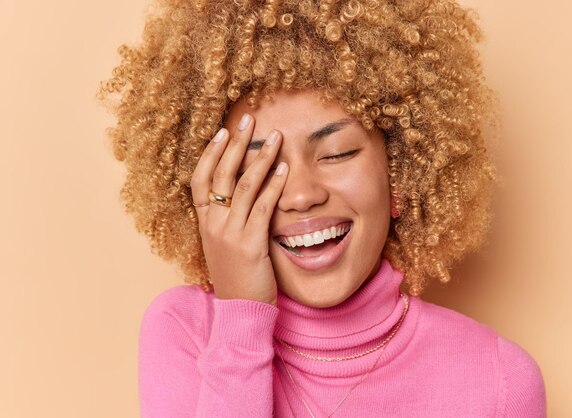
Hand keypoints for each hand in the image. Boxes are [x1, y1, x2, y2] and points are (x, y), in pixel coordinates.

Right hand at [190, 113, 287, 305]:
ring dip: (260, 157)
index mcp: (205, 224)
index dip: (210, 153)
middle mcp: (212, 225)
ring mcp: (229, 233)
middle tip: (248, 119)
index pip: (199, 179)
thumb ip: (230, 220)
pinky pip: (263, 206)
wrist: (240, 311)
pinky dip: (274, 185)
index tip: (222, 132)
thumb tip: (244, 195)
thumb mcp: (226, 246)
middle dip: (236, 144)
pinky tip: (284, 169)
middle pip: (220, 174)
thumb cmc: (237, 278)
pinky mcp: (250, 243)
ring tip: (275, 136)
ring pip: (242, 185)